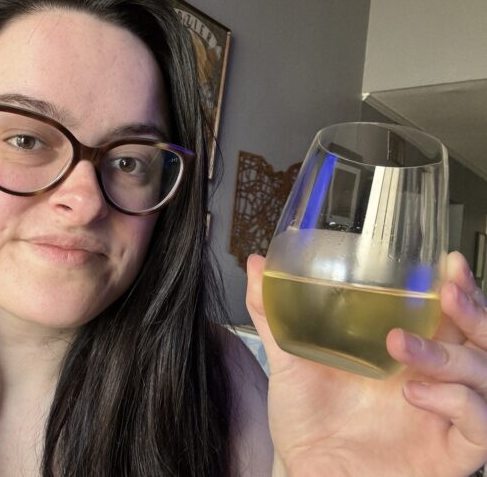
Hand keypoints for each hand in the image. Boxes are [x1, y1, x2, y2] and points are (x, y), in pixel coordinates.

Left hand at [247, 251, 486, 476]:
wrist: (304, 470)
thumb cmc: (305, 418)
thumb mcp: (289, 361)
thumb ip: (275, 314)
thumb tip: (256, 265)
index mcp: (407, 351)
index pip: (451, 313)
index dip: (460, 287)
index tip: (448, 263)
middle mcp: (435, 379)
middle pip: (482, 338)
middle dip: (475, 310)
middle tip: (447, 292)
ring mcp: (446, 415)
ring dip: (453, 355)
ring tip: (402, 345)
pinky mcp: (451, 452)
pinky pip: (481, 424)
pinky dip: (458, 402)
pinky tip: (415, 393)